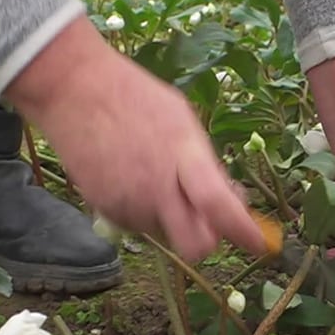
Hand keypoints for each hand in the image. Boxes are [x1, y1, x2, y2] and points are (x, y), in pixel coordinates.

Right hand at [8, 19, 266, 261]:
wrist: (72, 89)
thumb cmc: (134, 97)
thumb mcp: (182, 120)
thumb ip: (206, 163)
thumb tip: (230, 198)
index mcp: (182, 157)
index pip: (218, 208)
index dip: (243, 233)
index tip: (261, 246)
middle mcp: (156, 188)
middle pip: (195, 244)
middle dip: (207, 240)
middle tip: (207, 221)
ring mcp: (128, 202)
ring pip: (166, 234)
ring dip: (170, 217)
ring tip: (154, 176)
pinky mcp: (105, 209)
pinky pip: (137, 225)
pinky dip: (143, 211)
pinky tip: (131, 177)